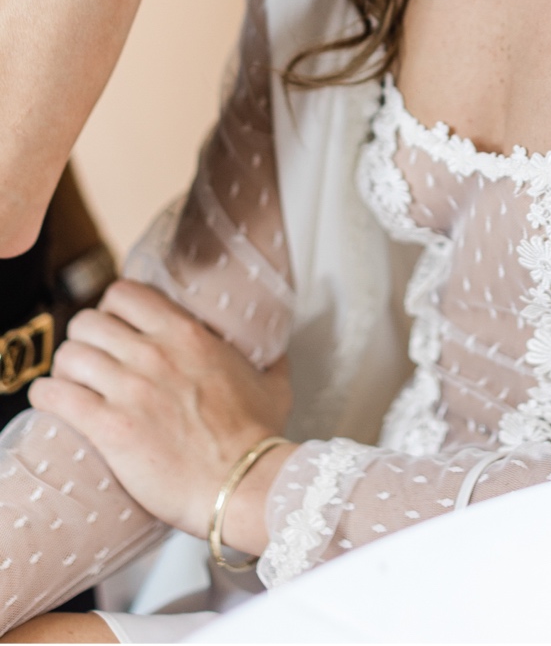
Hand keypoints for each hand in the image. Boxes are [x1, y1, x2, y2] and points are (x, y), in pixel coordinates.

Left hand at [28, 281, 289, 539]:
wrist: (243, 482)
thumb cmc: (259, 437)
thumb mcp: (274, 385)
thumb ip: (271, 360)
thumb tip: (277, 354)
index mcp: (189, 335)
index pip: (125, 293)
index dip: (112, 308)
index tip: (116, 326)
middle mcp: (155, 354)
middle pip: (87, 321)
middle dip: (84, 339)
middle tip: (92, 360)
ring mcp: (130, 390)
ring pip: (68, 355)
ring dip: (65, 369)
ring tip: (71, 384)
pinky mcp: (109, 427)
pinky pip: (55, 396)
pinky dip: (47, 397)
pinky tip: (54, 403)